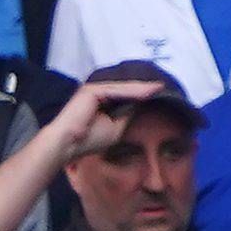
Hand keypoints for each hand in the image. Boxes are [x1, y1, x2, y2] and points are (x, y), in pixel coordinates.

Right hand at [49, 71, 180, 161]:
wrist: (68, 143)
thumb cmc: (89, 140)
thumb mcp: (115, 128)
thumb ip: (126, 116)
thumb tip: (139, 106)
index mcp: (102, 101)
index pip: (126, 96)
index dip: (142, 95)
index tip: (158, 94)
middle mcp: (98, 93)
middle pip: (126, 90)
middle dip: (144, 88)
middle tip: (162, 86)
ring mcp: (94, 89)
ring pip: (123, 89)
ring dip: (141, 88)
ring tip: (158, 87)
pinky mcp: (92, 90)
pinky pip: (116, 90)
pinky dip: (131, 92)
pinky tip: (145, 92)